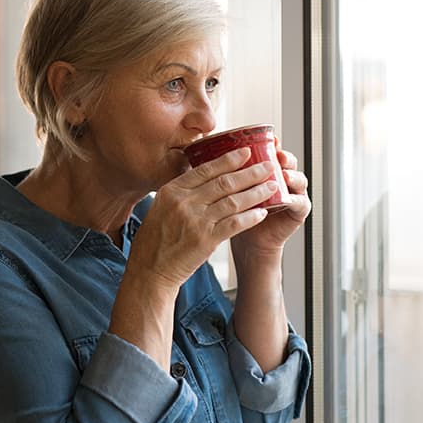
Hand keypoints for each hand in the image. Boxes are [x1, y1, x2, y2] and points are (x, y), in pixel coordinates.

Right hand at [127, 147, 281, 289]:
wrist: (150, 270)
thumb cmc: (154, 240)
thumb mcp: (159, 208)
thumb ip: (180, 193)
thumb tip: (203, 178)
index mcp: (171, 191)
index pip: (205, 170)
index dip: (229, 160)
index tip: (246, 152)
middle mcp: (183, 202)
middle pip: (224, 182)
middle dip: (250, 173)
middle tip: (268, 166)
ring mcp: (195, 221)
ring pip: (233, 201)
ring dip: (256, 193)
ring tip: (272, 186)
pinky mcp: (206, 240)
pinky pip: (234, 224)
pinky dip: (250, 217)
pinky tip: (262, 212)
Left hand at [230, 141, 311, 266]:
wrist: (245, 242)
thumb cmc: (233, 214)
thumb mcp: (226, 191)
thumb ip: (220, 173)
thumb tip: (191, 153)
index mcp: (265, 170)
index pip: (270, 151)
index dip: (268, 144)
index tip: (264, 138)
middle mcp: (281, 178)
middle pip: (287, 162)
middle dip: (282, 156)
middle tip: (276, 153)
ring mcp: (293, 194)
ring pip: (298, 179)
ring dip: (292, 175)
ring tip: (282, 174)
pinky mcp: (298, 212)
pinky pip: (300, 203)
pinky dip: (294, 199)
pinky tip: (286, 197)